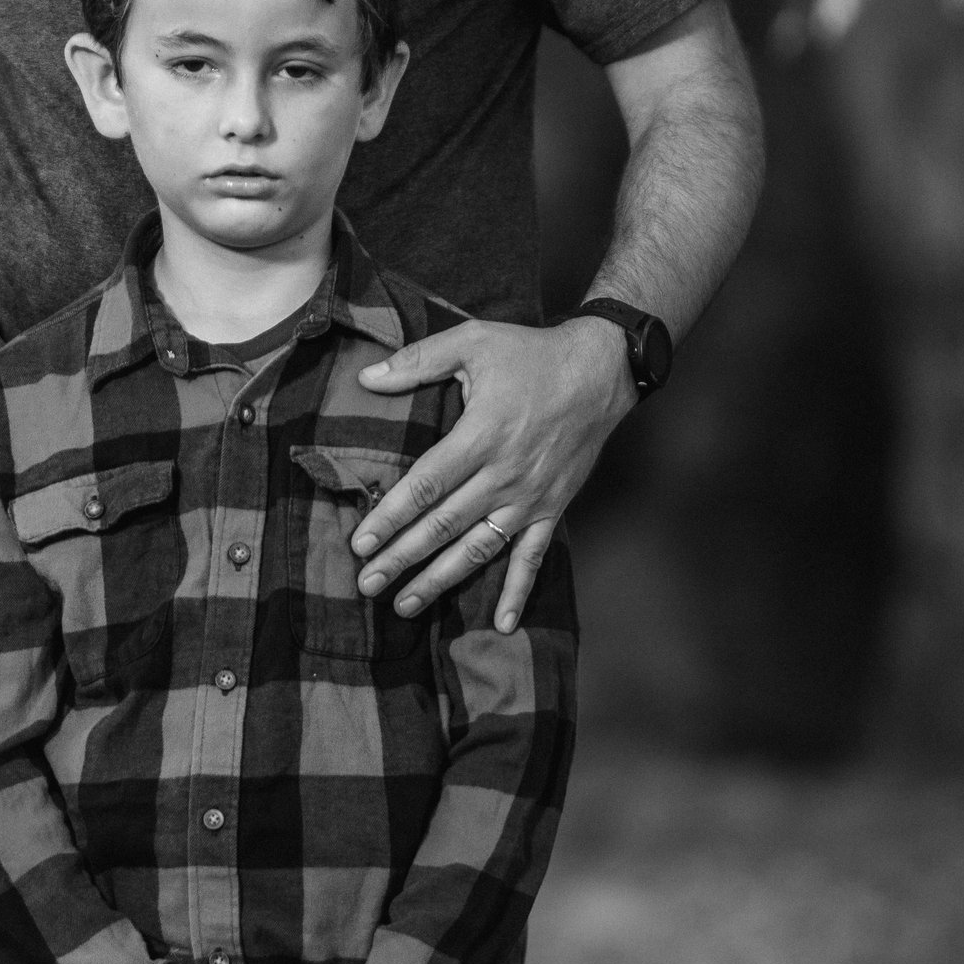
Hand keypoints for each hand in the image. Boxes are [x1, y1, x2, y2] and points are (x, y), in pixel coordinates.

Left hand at [350, 314, 633, 628]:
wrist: (602, 371)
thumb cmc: (531, 354)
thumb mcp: (473, 341)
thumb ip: (418, 361)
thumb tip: (366, 377)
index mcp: (480, 436)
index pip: (424, 487)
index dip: (390, 517)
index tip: (361, 543)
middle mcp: (504, 474)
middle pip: (443, 525)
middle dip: (402, 558)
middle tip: (367, 584)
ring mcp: (530, 497)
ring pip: (479, 548)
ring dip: (441, 580)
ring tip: (406, 604)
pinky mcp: (553, 508)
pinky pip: (533, 556)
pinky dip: (519, 590)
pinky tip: (503, 622)